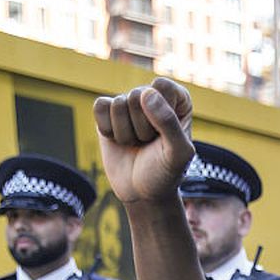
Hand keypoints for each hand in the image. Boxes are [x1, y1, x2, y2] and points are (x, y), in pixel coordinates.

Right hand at [93, 78, 194, 206]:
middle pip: (137, 96)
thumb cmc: (165, 172)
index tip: (166, 135)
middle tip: (149, 144)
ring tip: (136, 144)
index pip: (161, 86)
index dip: (160, 114)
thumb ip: (169, 123)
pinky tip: (119, 140)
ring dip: (126, 133)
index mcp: (177, 99)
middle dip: (142, 128)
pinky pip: (100, 107)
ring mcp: (129, 102)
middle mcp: (154, 96)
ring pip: (118, 104)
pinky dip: (108, 130)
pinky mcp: (108, 112)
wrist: (142, 193)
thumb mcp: (178, 154)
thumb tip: (145, 93)